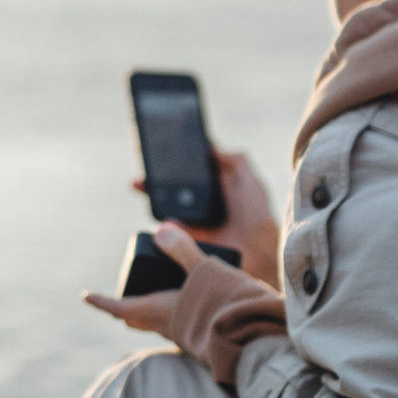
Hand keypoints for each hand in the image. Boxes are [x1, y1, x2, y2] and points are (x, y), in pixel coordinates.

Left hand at [84, 224, 288, 378]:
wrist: (259, 343)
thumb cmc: (228, 307)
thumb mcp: (205, 269)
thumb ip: (183, 249)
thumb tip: (162, 230)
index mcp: (158, 310)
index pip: (118, 308)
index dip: (101, 301)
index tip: (86, 295)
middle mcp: (168, 327)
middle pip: (136, 319)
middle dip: (127, 306)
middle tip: (124, 292)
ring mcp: (186, 337)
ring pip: (159, 323)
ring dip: (153, 309)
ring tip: (162, 288)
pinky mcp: (204, 340)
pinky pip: (182, 326)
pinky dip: (178, 312)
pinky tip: (194, 300)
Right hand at [134, 149, 278, 291]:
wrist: (256, 250)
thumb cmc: (257, 215)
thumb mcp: (250, 182)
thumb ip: (236, 161)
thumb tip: (213, 146)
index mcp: (217, 188)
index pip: (192, 170)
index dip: (177, 160)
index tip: (162, 147)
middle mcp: (203, 203)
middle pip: (174, 185)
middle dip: (157, 174)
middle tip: (145, 162)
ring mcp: (193, 220)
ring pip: (165, 203)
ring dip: (151, 192)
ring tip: (140, 182)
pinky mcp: (186, 237)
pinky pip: (166, 226)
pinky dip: (158, 217)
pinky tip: (152, 203)